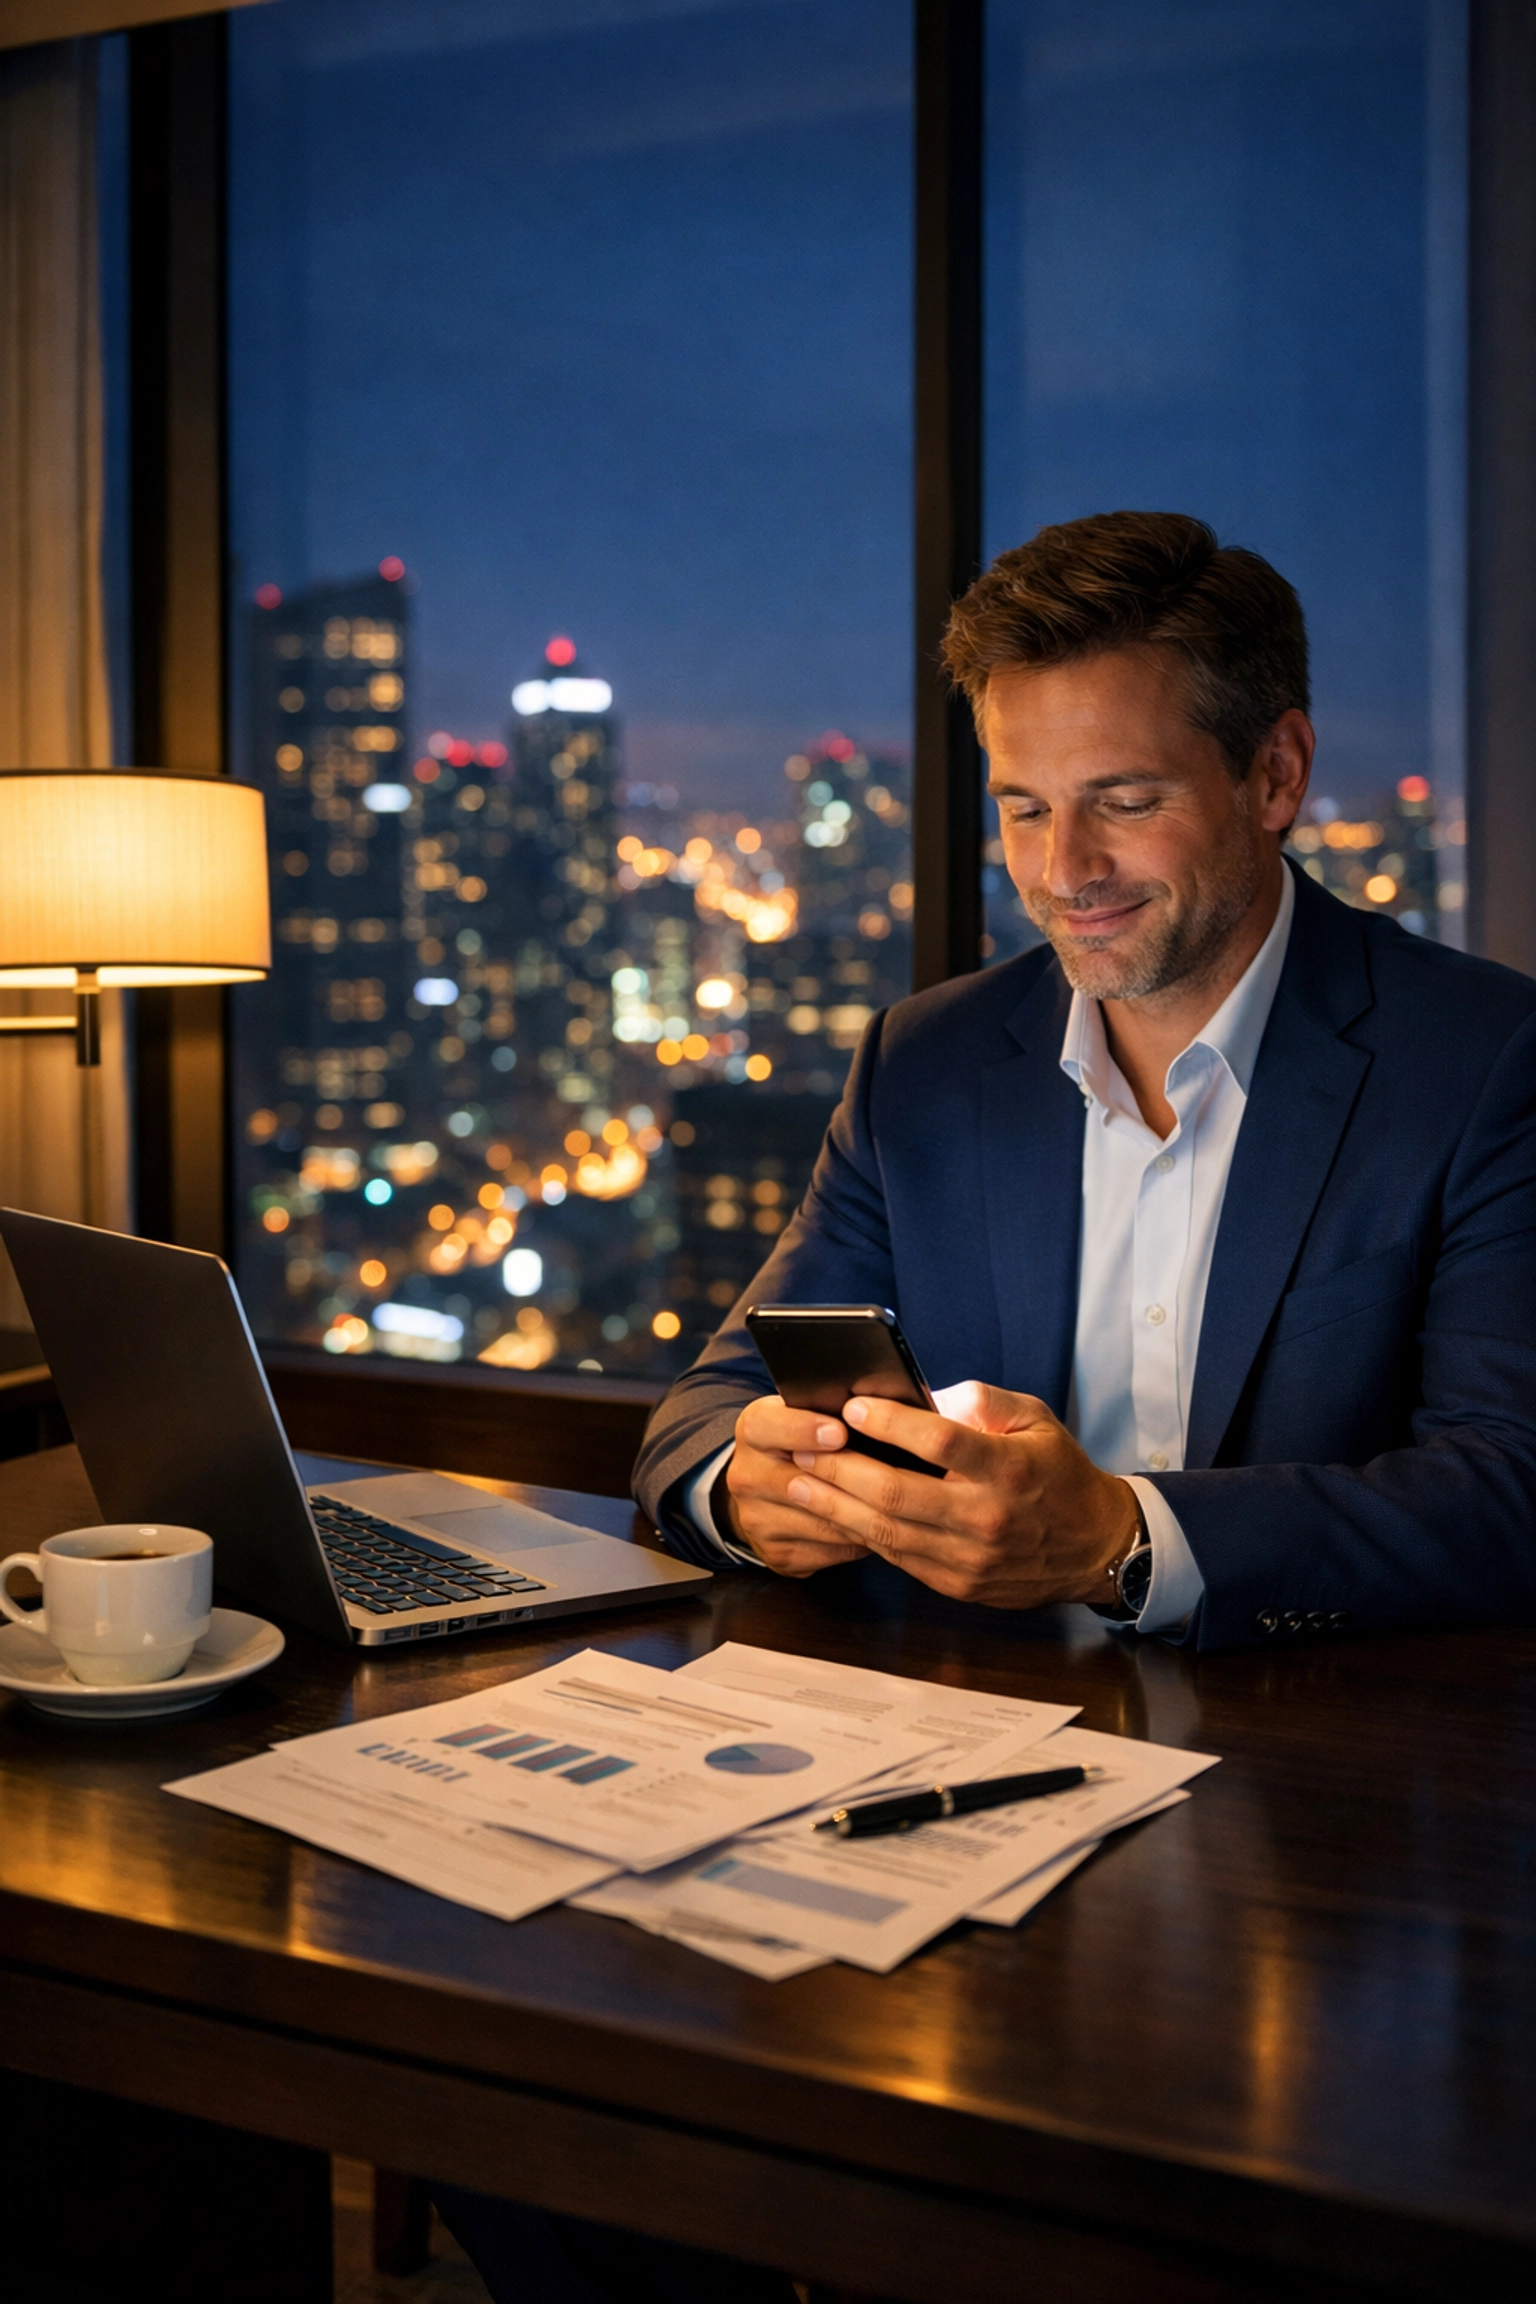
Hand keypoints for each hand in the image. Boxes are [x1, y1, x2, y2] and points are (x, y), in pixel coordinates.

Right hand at [720, 1393, 868, 1577]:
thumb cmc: (800, 1442)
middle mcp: (746, 1475)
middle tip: (886, 1478)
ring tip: (897, 1505)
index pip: (769, 1426)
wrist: (766, 1489)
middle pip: (796, 1484)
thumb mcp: (804, 1412)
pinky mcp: (777, 1553)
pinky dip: (859, 1541)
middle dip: (845, 1482)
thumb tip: (882, 1403)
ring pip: (821, 1522)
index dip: (805, 1430)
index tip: (839, 1432)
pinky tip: (882, 1528)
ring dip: (863, 1516)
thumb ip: (831, 1408)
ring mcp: (757, 1519)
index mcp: (753, 1429)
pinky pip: (830, 1550)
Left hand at [779, 1380, 1141, 1609]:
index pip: (938, 1441)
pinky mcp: (958, 1583)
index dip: (890, 1422)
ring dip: (834, 1505)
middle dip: (839, 1467)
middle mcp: (986, 1516)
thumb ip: (982, 1402)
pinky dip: (860, 1533)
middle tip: (802, 1446)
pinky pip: (898, 1556)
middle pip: (896, 1492)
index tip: (852, 1404)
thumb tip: (926, 1394)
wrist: (1094, 1548)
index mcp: (1007, 1469)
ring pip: (886, 1531)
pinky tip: (832, 1512)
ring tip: (798, 1480)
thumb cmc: (1057, 1474)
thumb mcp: (1035, 1421)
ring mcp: (970, 1557)